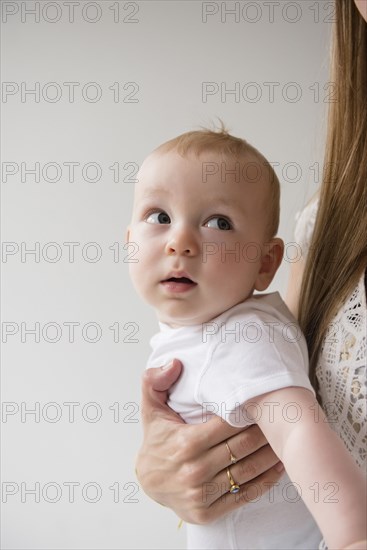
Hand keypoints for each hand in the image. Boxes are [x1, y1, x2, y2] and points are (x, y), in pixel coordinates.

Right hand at [136, 359, 283, 523]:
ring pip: (247, 470)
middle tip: (282, 418)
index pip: (228, 424)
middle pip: (242, 446)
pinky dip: (265, 481)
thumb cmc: (156, 440)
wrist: (147, 481)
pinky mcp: (207, 511)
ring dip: (270, 455)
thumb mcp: (151, 407)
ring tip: (285, 440)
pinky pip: (244, 495)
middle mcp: (194, 470)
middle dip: (265, 431)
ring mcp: (201, 493)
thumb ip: (155, 380)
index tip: (264, 402)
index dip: (248, 413)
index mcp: (185, 442)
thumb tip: (175, 363)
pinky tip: (278, 467)